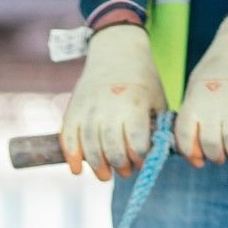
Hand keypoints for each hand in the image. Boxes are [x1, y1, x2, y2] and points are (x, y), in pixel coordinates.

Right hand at [60, 24, 165, 180]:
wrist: (116, 52)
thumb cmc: (142, 82)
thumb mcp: (157, 100)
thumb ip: (158, 128)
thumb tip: (158, 158)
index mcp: (134, 105)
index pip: (136, 143)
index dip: (139, 159)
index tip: (141, 163)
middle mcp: (110, 108)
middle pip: (112, 149)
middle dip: (119, 166)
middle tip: (124, 172)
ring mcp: (89, 109)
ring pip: (90, 147)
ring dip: (97, 166)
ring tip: (105, 175)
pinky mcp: (73, 110)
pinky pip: (68, 138)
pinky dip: (71, 156)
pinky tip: (77, 169)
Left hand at [176, 14, 227, 165]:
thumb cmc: (216, 70)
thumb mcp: (195, 87)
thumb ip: (193, 113)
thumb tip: (193, 146)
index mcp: (194, 101)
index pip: (186, 138)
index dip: (191, 154)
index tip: (198, 160)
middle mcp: (212, 106)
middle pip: (211, 145)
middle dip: (215, 157)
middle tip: (219, 157)